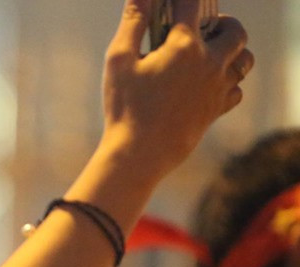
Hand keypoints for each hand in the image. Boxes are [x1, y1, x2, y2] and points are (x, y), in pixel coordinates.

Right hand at [101, 0, 251, 176]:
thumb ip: (133, 23)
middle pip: (234, 30)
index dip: (180, 0)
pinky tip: (207, 85)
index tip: (170, 5)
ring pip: (244, 60)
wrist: (140, 155)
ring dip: (231, 52)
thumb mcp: (119, 60)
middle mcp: (209, 63)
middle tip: (202, 29)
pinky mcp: (216, 111)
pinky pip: (236, 90)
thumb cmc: (125, 107)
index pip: (191, 4)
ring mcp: (217, 88)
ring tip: (210, 56)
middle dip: (222, 23)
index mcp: (184, 45)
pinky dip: (227, 83)